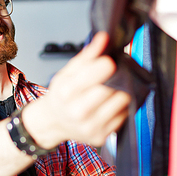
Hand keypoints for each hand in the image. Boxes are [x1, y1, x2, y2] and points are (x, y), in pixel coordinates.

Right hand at [24, 31, 130, 147]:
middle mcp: (78, 111)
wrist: (53, 122)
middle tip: (110, 78)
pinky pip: (123, 117)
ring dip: (120, 93)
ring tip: (110, 91)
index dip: (107, 65)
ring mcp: (91, 126)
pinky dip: (119, 109)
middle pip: (113, 88)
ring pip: (122, 102)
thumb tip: (104, 38)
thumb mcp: (67, 72)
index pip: (99, 72)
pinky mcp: (101, 137)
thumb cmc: (61, 96)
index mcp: (67, 92)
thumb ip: (88, 55)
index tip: (108, 63)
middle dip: (115, 79)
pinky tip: (108, 105)